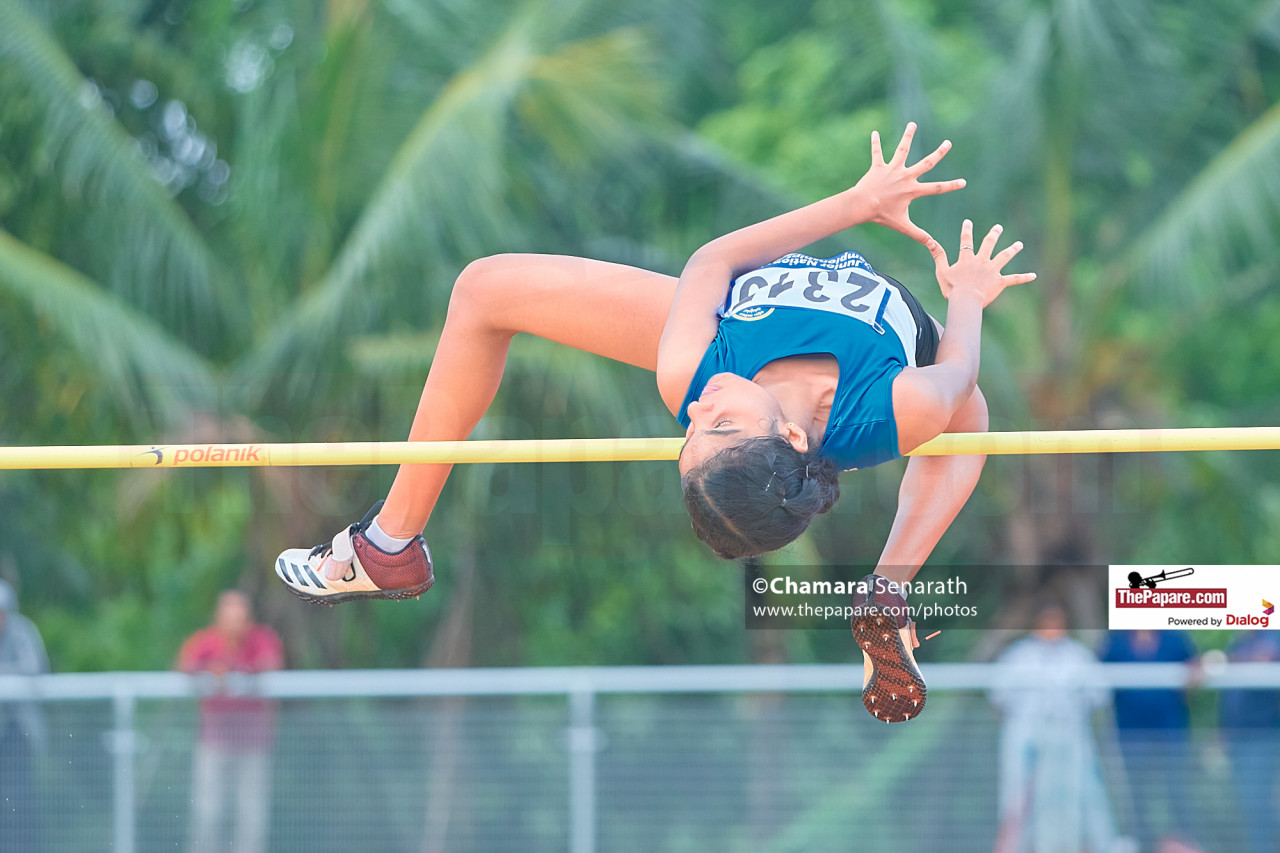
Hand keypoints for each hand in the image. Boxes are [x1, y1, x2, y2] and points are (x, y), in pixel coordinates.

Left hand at [851, 122, 965, 245]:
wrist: (863, 205)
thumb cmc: (882, 216)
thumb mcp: (904, 226)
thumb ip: (920, 236)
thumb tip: (935, 248)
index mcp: (913, 190)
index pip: (937, 188)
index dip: (951, 186)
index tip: (963, 182)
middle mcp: (905, 176)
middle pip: (926, 163)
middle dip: (939, 153)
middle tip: (948, 143)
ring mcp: (892, 169)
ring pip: (902, 149)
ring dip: (908, 136)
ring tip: (912, 124)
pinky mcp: (878, 167)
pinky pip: (876, 153)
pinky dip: (875, 143)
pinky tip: (873, 132)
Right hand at [931, 219, 1035, 306]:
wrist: (966, 301)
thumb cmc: (952, 289)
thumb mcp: (942, 271)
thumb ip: (938, 255)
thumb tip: (929, 241)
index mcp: (967, 259)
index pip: (966, 241)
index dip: (966, 231)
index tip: (968, 222)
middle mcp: (982, 261)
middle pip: (989, 244)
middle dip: (994, 234)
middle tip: (998, 227)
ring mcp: (992, 271)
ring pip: (1004, 257)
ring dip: (1012, 249)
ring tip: (1019, 244)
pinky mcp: (1000, 282)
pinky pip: (1014, 279)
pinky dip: (1024, 277)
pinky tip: (1034, 275)